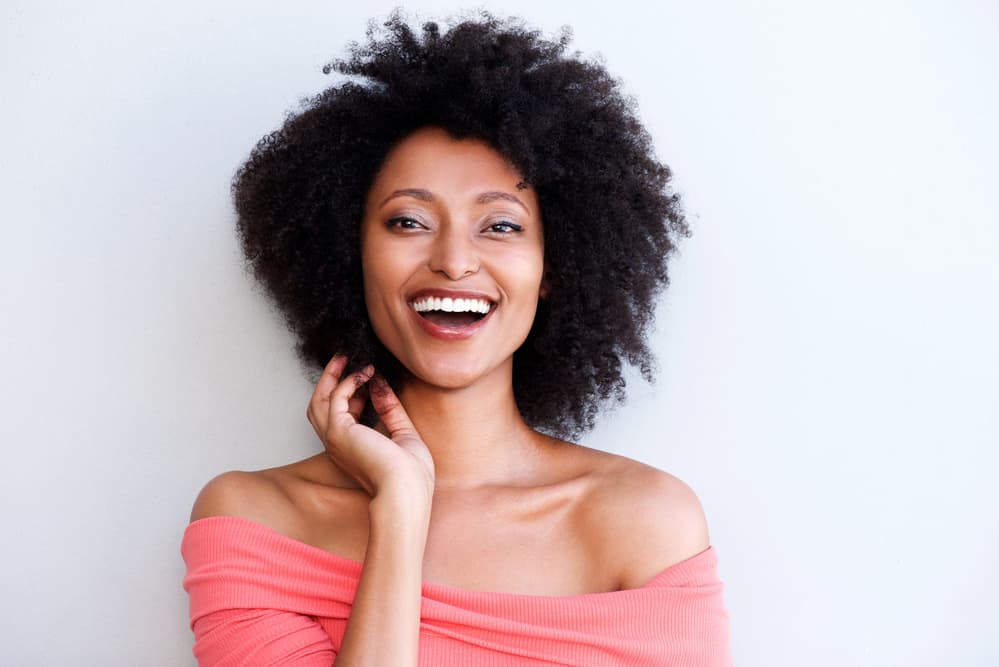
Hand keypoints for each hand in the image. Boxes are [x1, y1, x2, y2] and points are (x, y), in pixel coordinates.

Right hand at [307, 355, 434, 503]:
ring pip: (319, 400)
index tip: (368, 379)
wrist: (407, 491)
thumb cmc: (411, 475)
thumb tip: (381, 383)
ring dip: (332, 375)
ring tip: (347, 356)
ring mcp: (334, 439)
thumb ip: (390, 409)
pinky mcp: (338, 432)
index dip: (351, 394)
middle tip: (346, 358)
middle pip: (319, 406)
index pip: (339, 416)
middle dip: (331, 380)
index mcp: (350, 450)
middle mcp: (337, 445)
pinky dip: (348, 381)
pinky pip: (335, 397)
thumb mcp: (402, 434)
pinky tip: (365, 374)